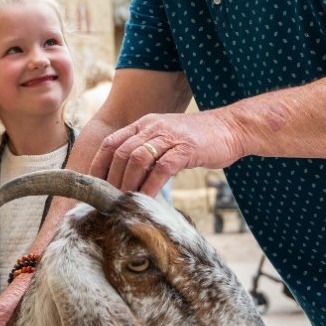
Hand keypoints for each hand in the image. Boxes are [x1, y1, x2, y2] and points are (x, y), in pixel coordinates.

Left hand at [93, 110, 243, 194]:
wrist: (232, 128)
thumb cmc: (199, 139)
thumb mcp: (167, 139)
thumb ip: (149, 152)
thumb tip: (129, 177)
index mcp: (145, 124)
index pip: (111, 142)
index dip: (99, 165)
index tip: (93, 186)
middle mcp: (153, 127)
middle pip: (121, 152)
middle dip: (111, 179)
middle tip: (109, 201)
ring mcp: (170, 136)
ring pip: (137, 158)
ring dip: (128, 183)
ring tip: (125, 202)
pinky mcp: (186, 148)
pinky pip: (162, 168)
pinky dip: (151, 185)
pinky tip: (148, 199)